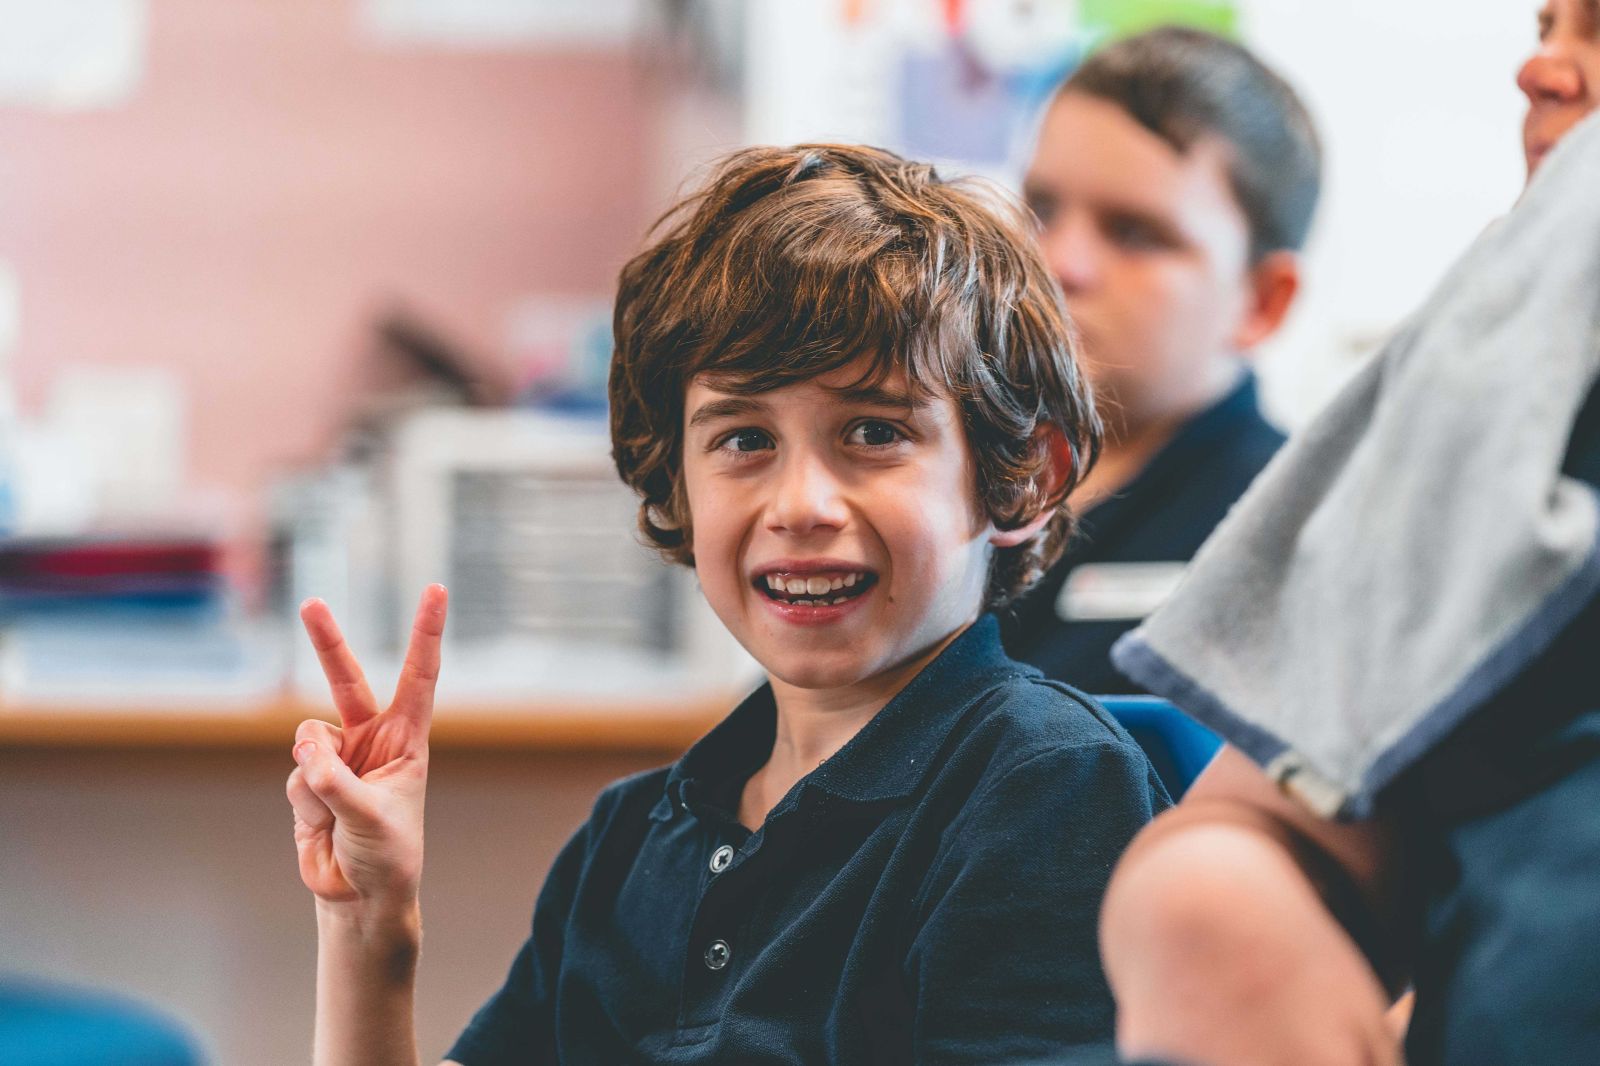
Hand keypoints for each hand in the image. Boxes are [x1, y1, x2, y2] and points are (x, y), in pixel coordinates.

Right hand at [286, 585, 447, 908]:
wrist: (359, 893)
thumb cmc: (386, 854)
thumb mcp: (372, 819)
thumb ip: (337, 784)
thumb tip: (306, 749)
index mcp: (407, 738)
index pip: (419, 675)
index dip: (426, 632)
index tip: (436, 588)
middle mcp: (372, 738)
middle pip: (346, 679)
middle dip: (327, 641)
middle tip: (311, 603)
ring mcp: (338, 756)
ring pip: (308, 739)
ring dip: (316, 772)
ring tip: (336, 810)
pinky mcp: (309, 778)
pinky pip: (296, 774)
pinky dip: (306, 800)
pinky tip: (322, 824)